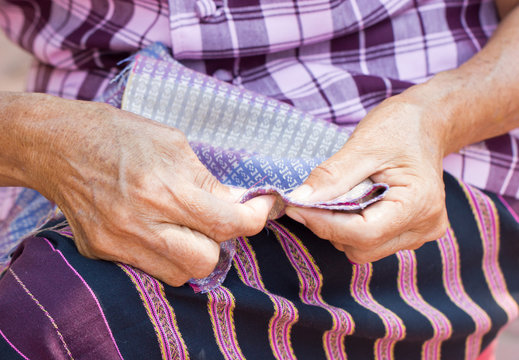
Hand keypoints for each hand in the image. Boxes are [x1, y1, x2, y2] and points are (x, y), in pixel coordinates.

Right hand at [20, 94, 273, 285]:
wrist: (57, 144)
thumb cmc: (119, 134)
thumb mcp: (174, 143)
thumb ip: (208, 181)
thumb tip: (239, 204)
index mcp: (163, 189)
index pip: (228, 224)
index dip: (256, 217)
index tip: (262, 207)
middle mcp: (140, 224)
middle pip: (206, 260)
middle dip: (221, 241)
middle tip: (217, 218)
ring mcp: (118, 243)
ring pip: (181, 274)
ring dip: (194, 253)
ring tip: (186, 225)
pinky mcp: (102, 252)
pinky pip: (150, 269)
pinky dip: (165, 255)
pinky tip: (159, 229)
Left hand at [285, 93, 448, 263]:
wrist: (427, 122)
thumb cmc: (399, 127)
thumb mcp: (363, 145)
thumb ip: (331, 176)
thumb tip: (299, 199)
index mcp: (419, 204)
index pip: (364, 233)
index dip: (323, 224)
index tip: (295, 207)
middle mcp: (424, 226)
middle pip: (362, 246)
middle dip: (329, 226)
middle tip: (312, 198)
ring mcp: (419, 233)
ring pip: (363, 249)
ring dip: (339, 228)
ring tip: (338, 194)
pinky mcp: (410, 233)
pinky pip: (371, 242)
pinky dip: (351, 227)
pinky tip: (350, 201)